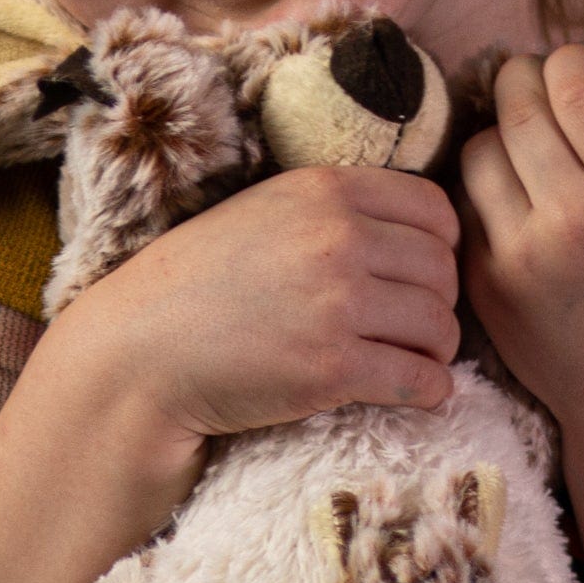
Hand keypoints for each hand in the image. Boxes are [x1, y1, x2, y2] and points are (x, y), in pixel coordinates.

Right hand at [49, 164, 461, 447]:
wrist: (141, 353)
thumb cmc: (200, 283)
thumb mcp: (265, 211)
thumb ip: (334, 210)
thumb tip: (416, 233)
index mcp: (323, 190)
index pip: (434, 208)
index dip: (441, 244)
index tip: (422, 272)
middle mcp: (337, 239)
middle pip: (443, 270)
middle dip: (438, 302)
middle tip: (415, 326)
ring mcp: (337, 304)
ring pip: (439, 326)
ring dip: (436, 349)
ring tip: (413, 358)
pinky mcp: (332, 368)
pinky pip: (420, 379)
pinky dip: (430, 391)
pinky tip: (417, 392)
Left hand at [458, 44, 583, 436]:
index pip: (575, 88)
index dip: (568, 61)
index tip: (573, 66)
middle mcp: (576, 220)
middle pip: (518, 106)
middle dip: (524, 77)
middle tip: (535, 81)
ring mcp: (520, 255)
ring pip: (479, 147)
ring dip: (499, 131)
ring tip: (527, 145)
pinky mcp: (483, 283)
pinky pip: (463, 201)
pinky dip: (484, 186)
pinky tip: (512, 195)